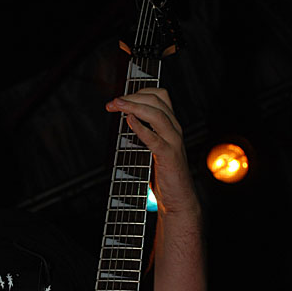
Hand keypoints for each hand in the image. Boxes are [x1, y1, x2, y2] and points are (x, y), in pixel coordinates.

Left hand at [106, 88, 198, 215]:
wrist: (178, 198)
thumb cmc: (164, 174)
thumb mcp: (154, 147)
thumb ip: (145, 133)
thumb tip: (125, 120)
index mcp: (171, 125)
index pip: (159, 96)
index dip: (138, 92)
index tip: (119, 98)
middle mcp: (174, 129)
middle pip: (156, 101)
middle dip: (131, 98)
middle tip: (113, 102)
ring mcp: (173, 142)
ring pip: (157, 115)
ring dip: (134, 107)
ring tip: (117, 106)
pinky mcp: (168, 157)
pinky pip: (155, 138)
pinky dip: (141, 128)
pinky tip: (129, 122)